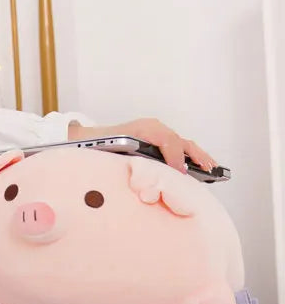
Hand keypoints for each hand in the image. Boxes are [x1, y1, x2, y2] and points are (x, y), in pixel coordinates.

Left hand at [69, 119, 215, 172]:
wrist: (92, 138)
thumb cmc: (100, 146)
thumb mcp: (112, 152)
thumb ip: (129, 161)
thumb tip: (145, 175)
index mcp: (142, 129)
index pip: (167, 140)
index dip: (175, 156)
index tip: (181, 172)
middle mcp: (153, 128)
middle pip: (179, 141)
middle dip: (194, 155)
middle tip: (207, 170)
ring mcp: (157, 132)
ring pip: (182, 143)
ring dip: (198, 156)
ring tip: (212, 169)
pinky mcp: (159, 140)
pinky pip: (179, 146)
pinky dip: (191, 156)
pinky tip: (201, 167)